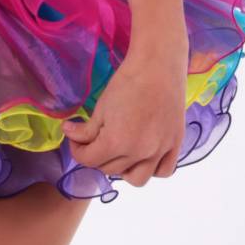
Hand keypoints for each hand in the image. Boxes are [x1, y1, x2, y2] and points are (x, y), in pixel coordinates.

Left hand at [60, 48, 187, 186]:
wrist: (158, 66)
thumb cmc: (127, 82)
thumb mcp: (101, 106)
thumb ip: (86, 129)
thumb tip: (69, 134)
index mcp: (117, 143)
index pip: (89, 160)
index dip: (77, 150)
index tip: (75, 138)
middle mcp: (139, 153)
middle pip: (110, 169)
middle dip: (97, 156)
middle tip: (93, 140)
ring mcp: (160, 151)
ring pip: (137, 179)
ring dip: (124, 170)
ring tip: (119, 152)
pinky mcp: (175, 144)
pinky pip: (163, 171)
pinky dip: (152, 168)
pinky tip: (143, 155)